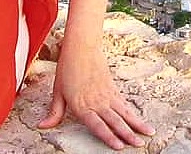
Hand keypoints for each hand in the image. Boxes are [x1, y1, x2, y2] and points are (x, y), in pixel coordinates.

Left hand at [37, 36, 153, 149]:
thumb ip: (54, 113)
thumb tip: (43, 126)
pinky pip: (125, 104)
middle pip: (116, 121)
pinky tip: (139, 120)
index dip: (109, 137)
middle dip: (128, 134)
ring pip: (125, 113)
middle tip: (139, 144)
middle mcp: (97, 102)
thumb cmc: (68, 68)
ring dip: (137, 124)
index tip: (119, 147)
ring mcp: (107, 95)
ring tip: (148, 133)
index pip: (98, 125)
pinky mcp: (113, 88)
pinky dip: (133, 113)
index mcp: (82, 106)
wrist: (82, 47)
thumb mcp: (58, 92)